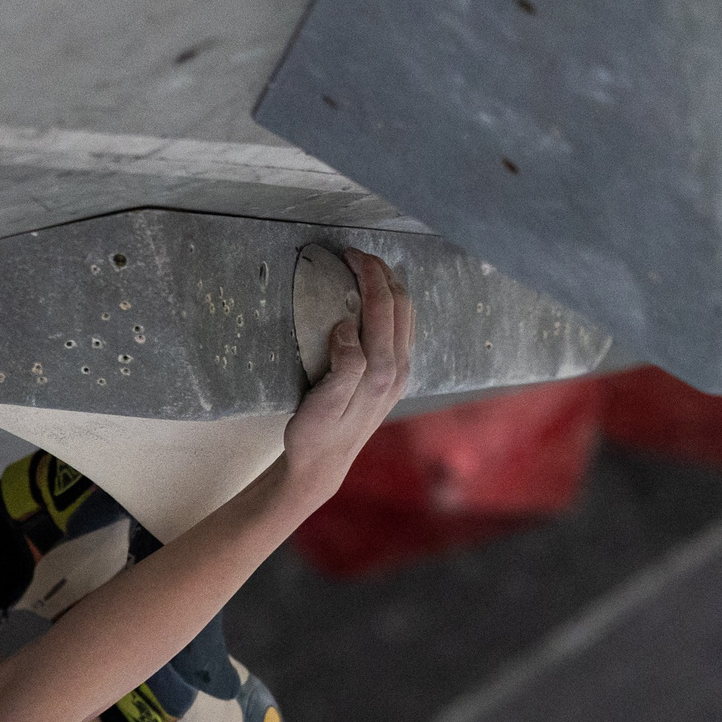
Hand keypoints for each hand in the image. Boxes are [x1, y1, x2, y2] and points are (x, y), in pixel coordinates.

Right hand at [278, 248, 411, 508]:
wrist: (322, 467)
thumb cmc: (316, 435)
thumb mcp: (323, 403)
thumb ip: (343, 365)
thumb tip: (346, 326)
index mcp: (383, 370)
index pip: (383, 306)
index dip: (369, 274)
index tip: (348, 254)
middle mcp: (398, 370)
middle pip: (401, 305)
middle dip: (381, 273)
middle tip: (354, 255)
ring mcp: (399, 375)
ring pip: (405, 316)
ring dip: (388, 287)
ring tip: (364, 270)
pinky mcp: (392, 380)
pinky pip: (400, 331)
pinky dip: (389, 306)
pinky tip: (371, 303)